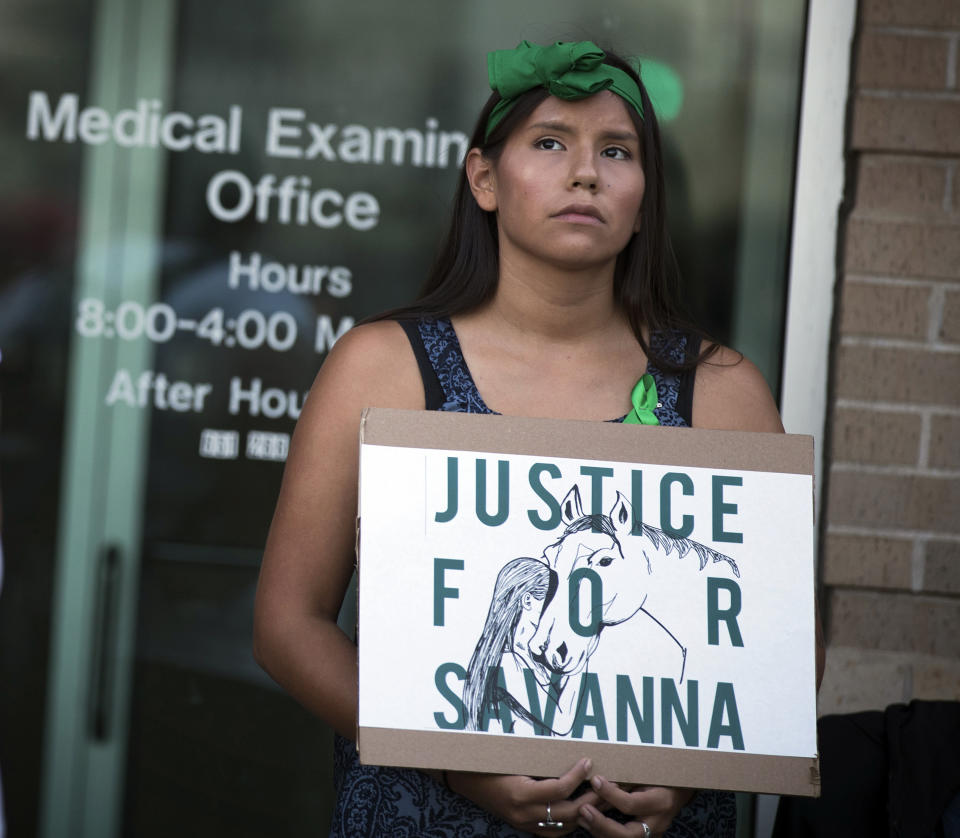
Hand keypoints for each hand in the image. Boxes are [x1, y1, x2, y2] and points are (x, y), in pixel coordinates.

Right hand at [448, 758, 600, 835]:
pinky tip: (582, 809)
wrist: (464, 779)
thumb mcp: (510, 756)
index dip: (577, 776)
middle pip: (568, 811)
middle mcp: (524, 813)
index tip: (589, 761)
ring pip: (565, 824)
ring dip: (586, 811)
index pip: (559, 790)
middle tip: (607, 782)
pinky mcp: (525, 827)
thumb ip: (537, 757)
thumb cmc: (486, 762)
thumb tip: (565, 745)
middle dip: (591, 797)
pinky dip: (571, 822)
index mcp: (520, 793)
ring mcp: (525, 823)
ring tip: (602, 796)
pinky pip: (554, 831)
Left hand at [576, 777, 695, 835]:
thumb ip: (628, 777)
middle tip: (583, 809)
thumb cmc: (662, 776)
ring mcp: (651, 835)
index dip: (610, 793)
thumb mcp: (649, 772)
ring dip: (598, 830)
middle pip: (626, 835)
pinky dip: (603, 833)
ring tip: (581, 816)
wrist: (679, 791)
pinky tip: (589, 823)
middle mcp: (656, 823)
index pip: (631, 804)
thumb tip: (600, 775)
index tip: (594, 780)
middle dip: (601, 824)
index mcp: (660, 802)